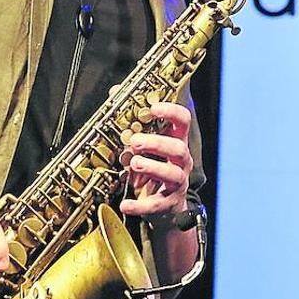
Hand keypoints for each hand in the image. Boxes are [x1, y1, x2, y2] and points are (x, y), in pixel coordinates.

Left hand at [117, 102, 192, 221]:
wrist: (165, 207)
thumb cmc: (153, 170)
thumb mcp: (145, 145)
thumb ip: (132, 122)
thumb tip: (115, 92)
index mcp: (176, 141)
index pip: (183, 121)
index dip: (171, 112)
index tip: (153, 108)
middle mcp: (181, 160)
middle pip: (178, 147)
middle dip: (157, 142)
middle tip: (135, 141)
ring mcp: (178, 182)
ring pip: (172, 173)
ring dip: (152, 167)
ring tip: (134, 163)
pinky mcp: (169, 203)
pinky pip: (157, 204)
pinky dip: (140, 205)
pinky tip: (125, 204)